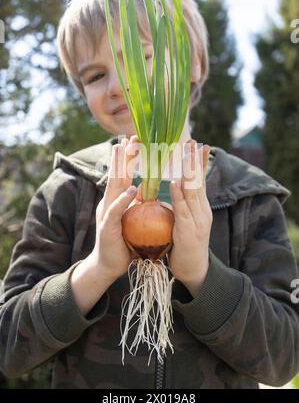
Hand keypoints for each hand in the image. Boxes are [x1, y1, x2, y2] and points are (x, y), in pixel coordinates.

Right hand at [92, 136, 139, 280]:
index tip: (135, 140)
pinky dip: (123, 199)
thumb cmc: (123, 241)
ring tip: (124, 151)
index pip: (122, 174)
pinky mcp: (107, 227)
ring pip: (113, 186)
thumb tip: (145, 190)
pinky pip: (115, 211)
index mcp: (116, 200)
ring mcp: (106, 213)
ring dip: (119, 168)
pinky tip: (131, 189)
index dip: (128, 158)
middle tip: (130, 137)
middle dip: (123, 156)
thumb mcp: (131, 219)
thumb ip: (134, 204)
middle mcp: (109, 203)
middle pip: (116, 174)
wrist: (108, 265)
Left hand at [167, 141, 211, 295]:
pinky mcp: (189, 230)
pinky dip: (179, 195)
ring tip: (186, 153)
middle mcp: (203, 210)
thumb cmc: (184, 244)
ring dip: (189, 171)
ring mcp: (198, 220)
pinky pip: (183, 210)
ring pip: (194, 191)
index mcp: (201, 207)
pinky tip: (175, 181)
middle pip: (199, 180)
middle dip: (196, 160)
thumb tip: (175, 186)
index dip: (200, 162)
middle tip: (194, 140)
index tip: (200, 144)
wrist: (194, 270)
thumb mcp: (184, 220)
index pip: (200, 179)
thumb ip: (181, 204)